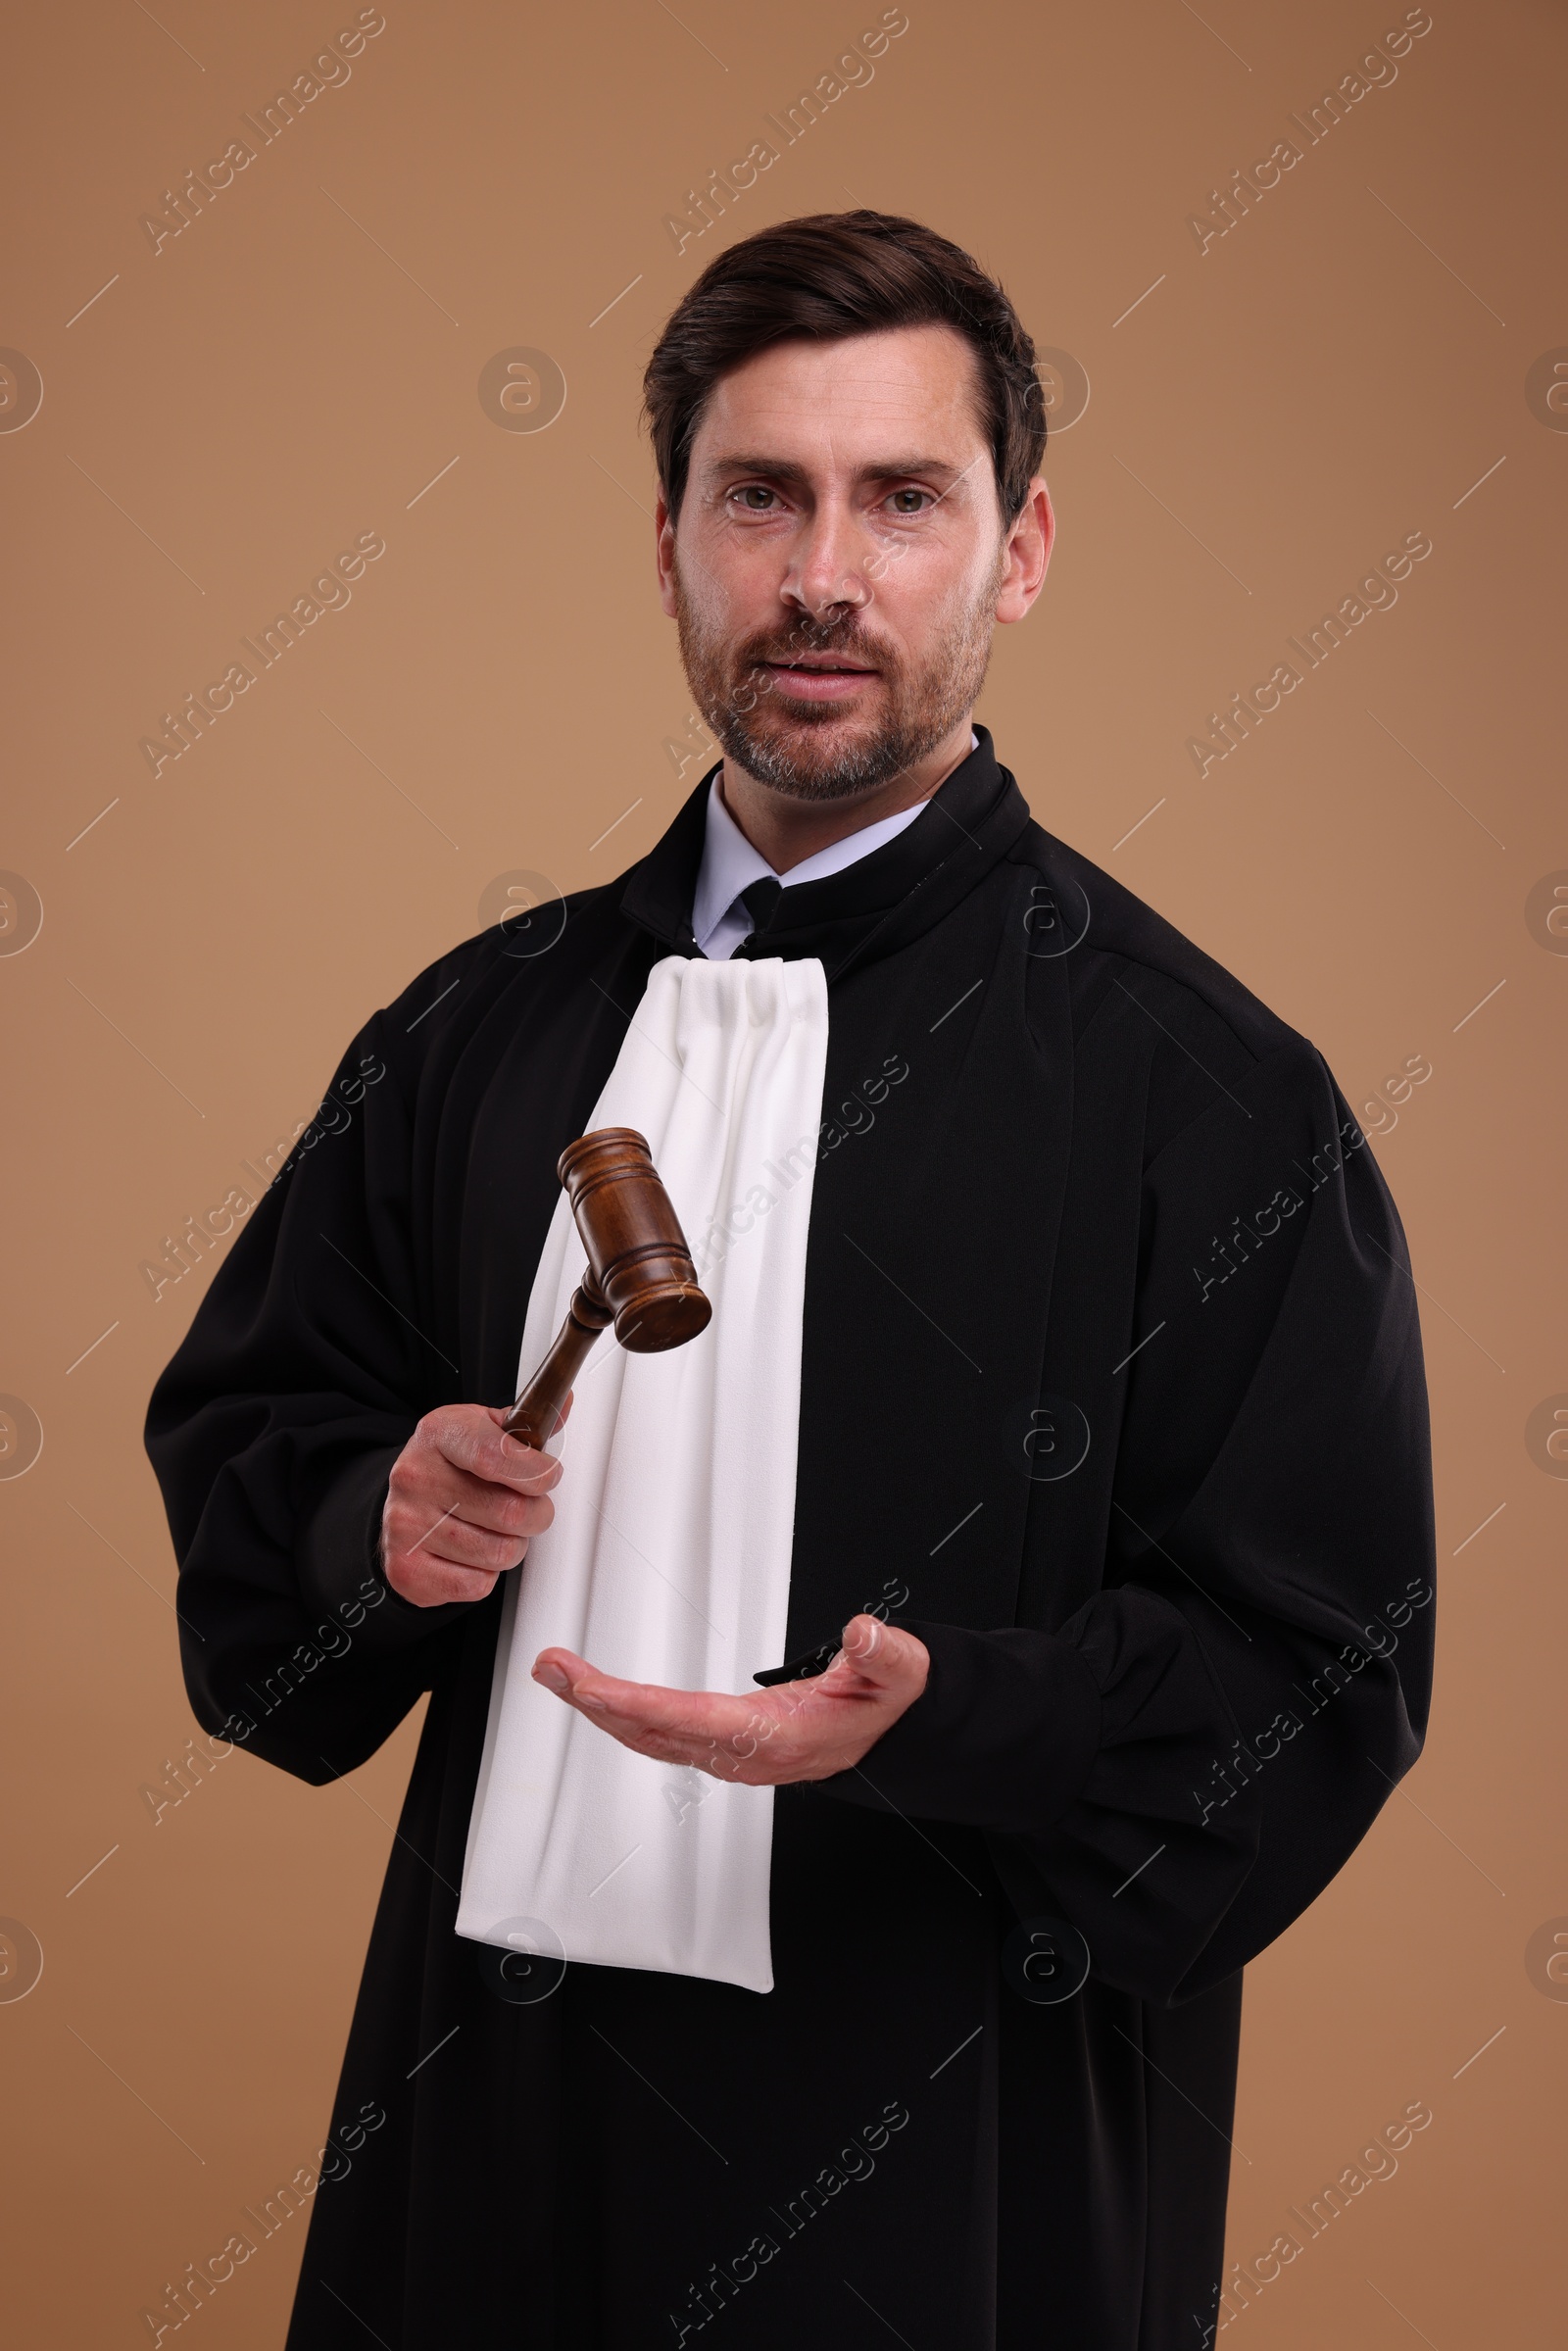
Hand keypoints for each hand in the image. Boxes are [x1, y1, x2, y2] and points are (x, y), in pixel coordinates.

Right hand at [380, 1399, 567, 1606]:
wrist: (399, 1502)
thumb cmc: (448, 1464)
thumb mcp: (481, 1428)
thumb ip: (525, 1423)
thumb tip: (563, 1404)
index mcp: (438, 1435)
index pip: (495, 1455)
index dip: (536, 1472)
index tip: (549, 1476)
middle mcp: (416, 1478)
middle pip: (509, 1512)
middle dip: (536, 1514)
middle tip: (530, 1508)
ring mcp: (407, 1526)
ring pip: (499, 1553)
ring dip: (513, 1546)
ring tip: (498, 1529)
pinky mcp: (408, 1570)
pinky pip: (478, 1584)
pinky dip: (487, 1573)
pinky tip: (473, 1552)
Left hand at [530, 1613, 929, 1785]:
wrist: (888, 1735)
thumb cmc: (885, 1702)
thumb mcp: (900, 1671)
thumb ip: (883, 1653)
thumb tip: (862, 1632)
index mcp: (778, 1736)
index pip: (692, 1720)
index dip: (638, 1705)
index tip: (594, 1689)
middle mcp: (743, 1753)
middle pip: (654, 1732)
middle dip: (597, 1701)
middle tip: (552, 1668)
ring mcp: (727, 1754)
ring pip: (648, 1737)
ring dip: (599, 1707)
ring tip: (558, 1674)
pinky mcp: (720, 1746)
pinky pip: (659, 1735)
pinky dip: (621, 1713)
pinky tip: (597, 1697)